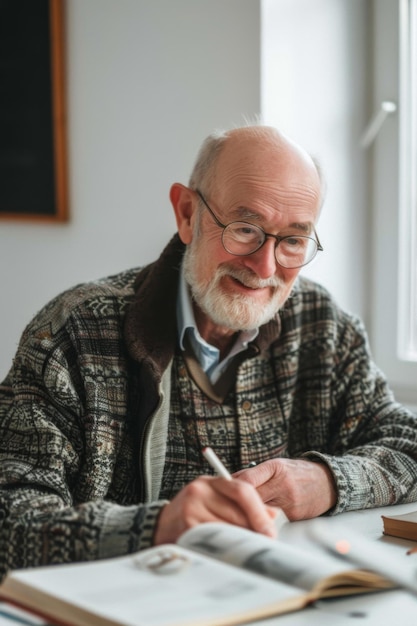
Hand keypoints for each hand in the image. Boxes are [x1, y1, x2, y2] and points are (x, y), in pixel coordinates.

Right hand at [153, 475, 277, 544]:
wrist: (160, 525)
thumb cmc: (192, 513)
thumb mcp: (216, 501)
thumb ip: (242, 505)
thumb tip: (272, 515)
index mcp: (211, 481)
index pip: (242, 490)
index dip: (259, 511)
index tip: (270, 529)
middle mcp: (200, 490)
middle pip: (237, 512)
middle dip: (254, 530)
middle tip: (264, 543)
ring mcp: (191, 508)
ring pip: (228, 528)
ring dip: (241, 541)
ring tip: (246, 549)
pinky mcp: (186, 527)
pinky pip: (215, 540)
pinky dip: (225, 547)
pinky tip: (228, 552)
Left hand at [233, 459, 336, 520]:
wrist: (328, 484)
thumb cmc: (296, 473)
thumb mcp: (277, 466)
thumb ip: (255, 474)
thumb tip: (228, 482)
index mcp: (276, 468)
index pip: (247, 480)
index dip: (231, 487)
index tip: (221, 490)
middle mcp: (282, 484)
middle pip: (251, 498)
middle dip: (238, 503)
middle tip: (224, 506)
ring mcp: (289, 502)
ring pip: (260, 511)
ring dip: (248, 514)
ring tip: (238, 514)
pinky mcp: (294, 517)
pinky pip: (272, 520)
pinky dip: (262, 521)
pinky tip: (258, 521)